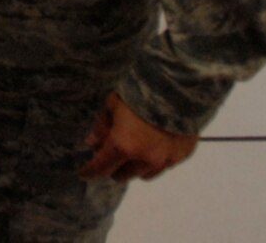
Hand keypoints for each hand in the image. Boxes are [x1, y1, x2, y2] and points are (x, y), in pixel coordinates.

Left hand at [79, 91, 197, 182]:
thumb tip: (92, 144)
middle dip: (113, 168)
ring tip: (133, 150)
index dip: (90, 172)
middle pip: (123, 175)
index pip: (101, 168)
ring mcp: (165, 160)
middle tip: (110, 155)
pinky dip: (155, 160)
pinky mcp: (181, 157)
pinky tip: (154, 145)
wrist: (179, 89)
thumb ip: (102, 128)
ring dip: (134, 167)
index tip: (84, 173)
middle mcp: (144, 159)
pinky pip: (163, 166)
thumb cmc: (139, 93)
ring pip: (143, 174)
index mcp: (123, 146)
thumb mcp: (113, 105)